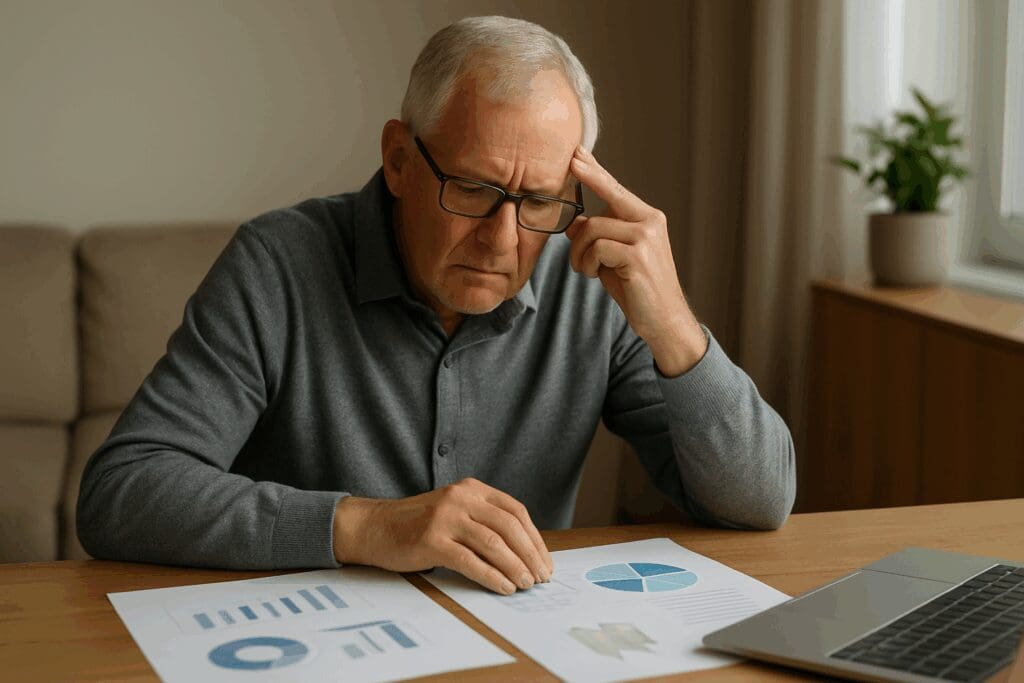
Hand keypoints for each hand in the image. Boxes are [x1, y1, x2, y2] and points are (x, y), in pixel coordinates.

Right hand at [332, 478, 553, 594]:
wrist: (375, 527)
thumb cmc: (418, 525)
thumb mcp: (455, 511)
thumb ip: (483, 521)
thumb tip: (523, 553)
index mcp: (472, 489)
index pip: (515, 511)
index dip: (534, 538)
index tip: (545, 560)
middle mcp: (461, 498)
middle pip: (509, 527)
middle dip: (530, 555)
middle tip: (541, 576)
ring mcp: (446, 518)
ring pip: (493, 544)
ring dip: (515, 567)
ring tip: (526, 584)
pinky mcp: (432, 540)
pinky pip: (470, 561)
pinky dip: (491, 576)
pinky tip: (503, 587)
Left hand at [566, 146, 706, 375]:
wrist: (663, 319)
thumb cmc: (637, 289)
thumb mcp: (612, 259)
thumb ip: (597, 237)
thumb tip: (572, 222)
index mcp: (647, 218)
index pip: (615, 189)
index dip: (594, 171)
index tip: (577, 153)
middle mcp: (649, 221)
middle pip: (602, 203)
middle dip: (583, 209)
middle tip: (575, 199)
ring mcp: (645, 237)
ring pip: (592, 230)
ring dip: (580, 255)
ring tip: (587, 271)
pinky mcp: (637, 256)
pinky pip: (596, 248)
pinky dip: (588, 264)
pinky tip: (595, 276)